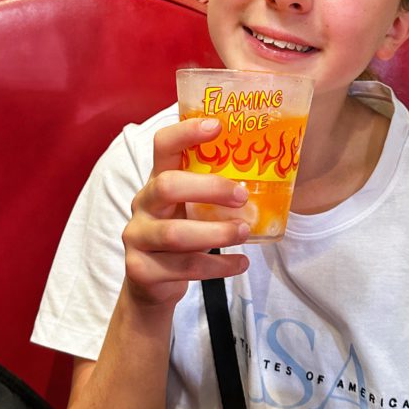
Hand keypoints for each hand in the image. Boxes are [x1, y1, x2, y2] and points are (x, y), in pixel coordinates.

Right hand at [122, 118, 249, 305]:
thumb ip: (212, 189)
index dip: (186, 132)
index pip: (163, 145)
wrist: (151, 283)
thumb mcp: (190, 206)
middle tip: (242, 196)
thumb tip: (270, 167)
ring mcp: (137, 237)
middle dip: (209, 189)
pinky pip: (184, 267)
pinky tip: (240, 263)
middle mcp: (142, 204)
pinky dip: (217, 266)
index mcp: (156, 180)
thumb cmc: (181, 232)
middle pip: (167, 186)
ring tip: (245, 232)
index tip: (217, 126)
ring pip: (175, 234)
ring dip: (216, 233)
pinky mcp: (141, 270)